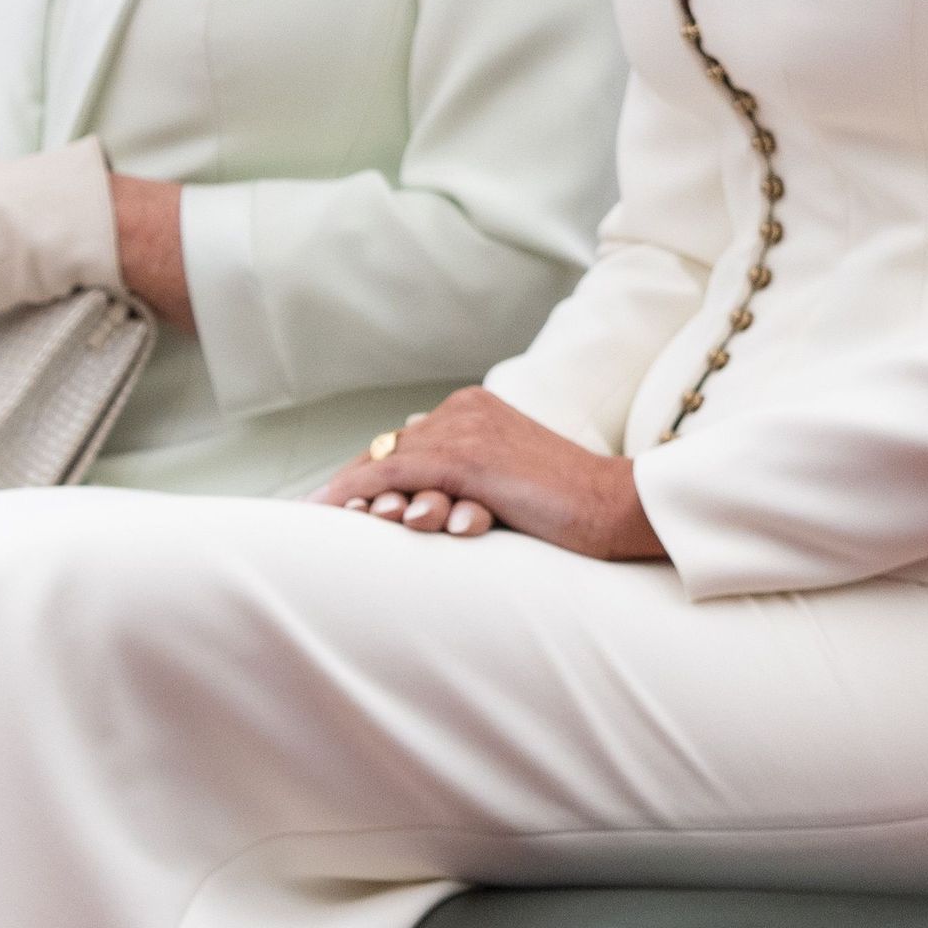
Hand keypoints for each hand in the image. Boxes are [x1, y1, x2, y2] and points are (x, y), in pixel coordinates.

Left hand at [316, 388, 657, 561]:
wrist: (612, 506)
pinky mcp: (465, 459)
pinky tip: (333, 515)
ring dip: (351, 497)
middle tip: (316, 514)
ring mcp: (464, 430)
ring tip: (321, 520)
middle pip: (388, 449)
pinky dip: (356, 496)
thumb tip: (418, 498)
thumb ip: (467, 475)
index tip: (339, 502)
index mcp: (476, 406)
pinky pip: (392, 477)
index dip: (370, 474)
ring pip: (385, 464)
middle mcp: (465, 409)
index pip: (407, 440)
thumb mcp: (507, 479)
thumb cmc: (568, 505)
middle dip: (352, 485)